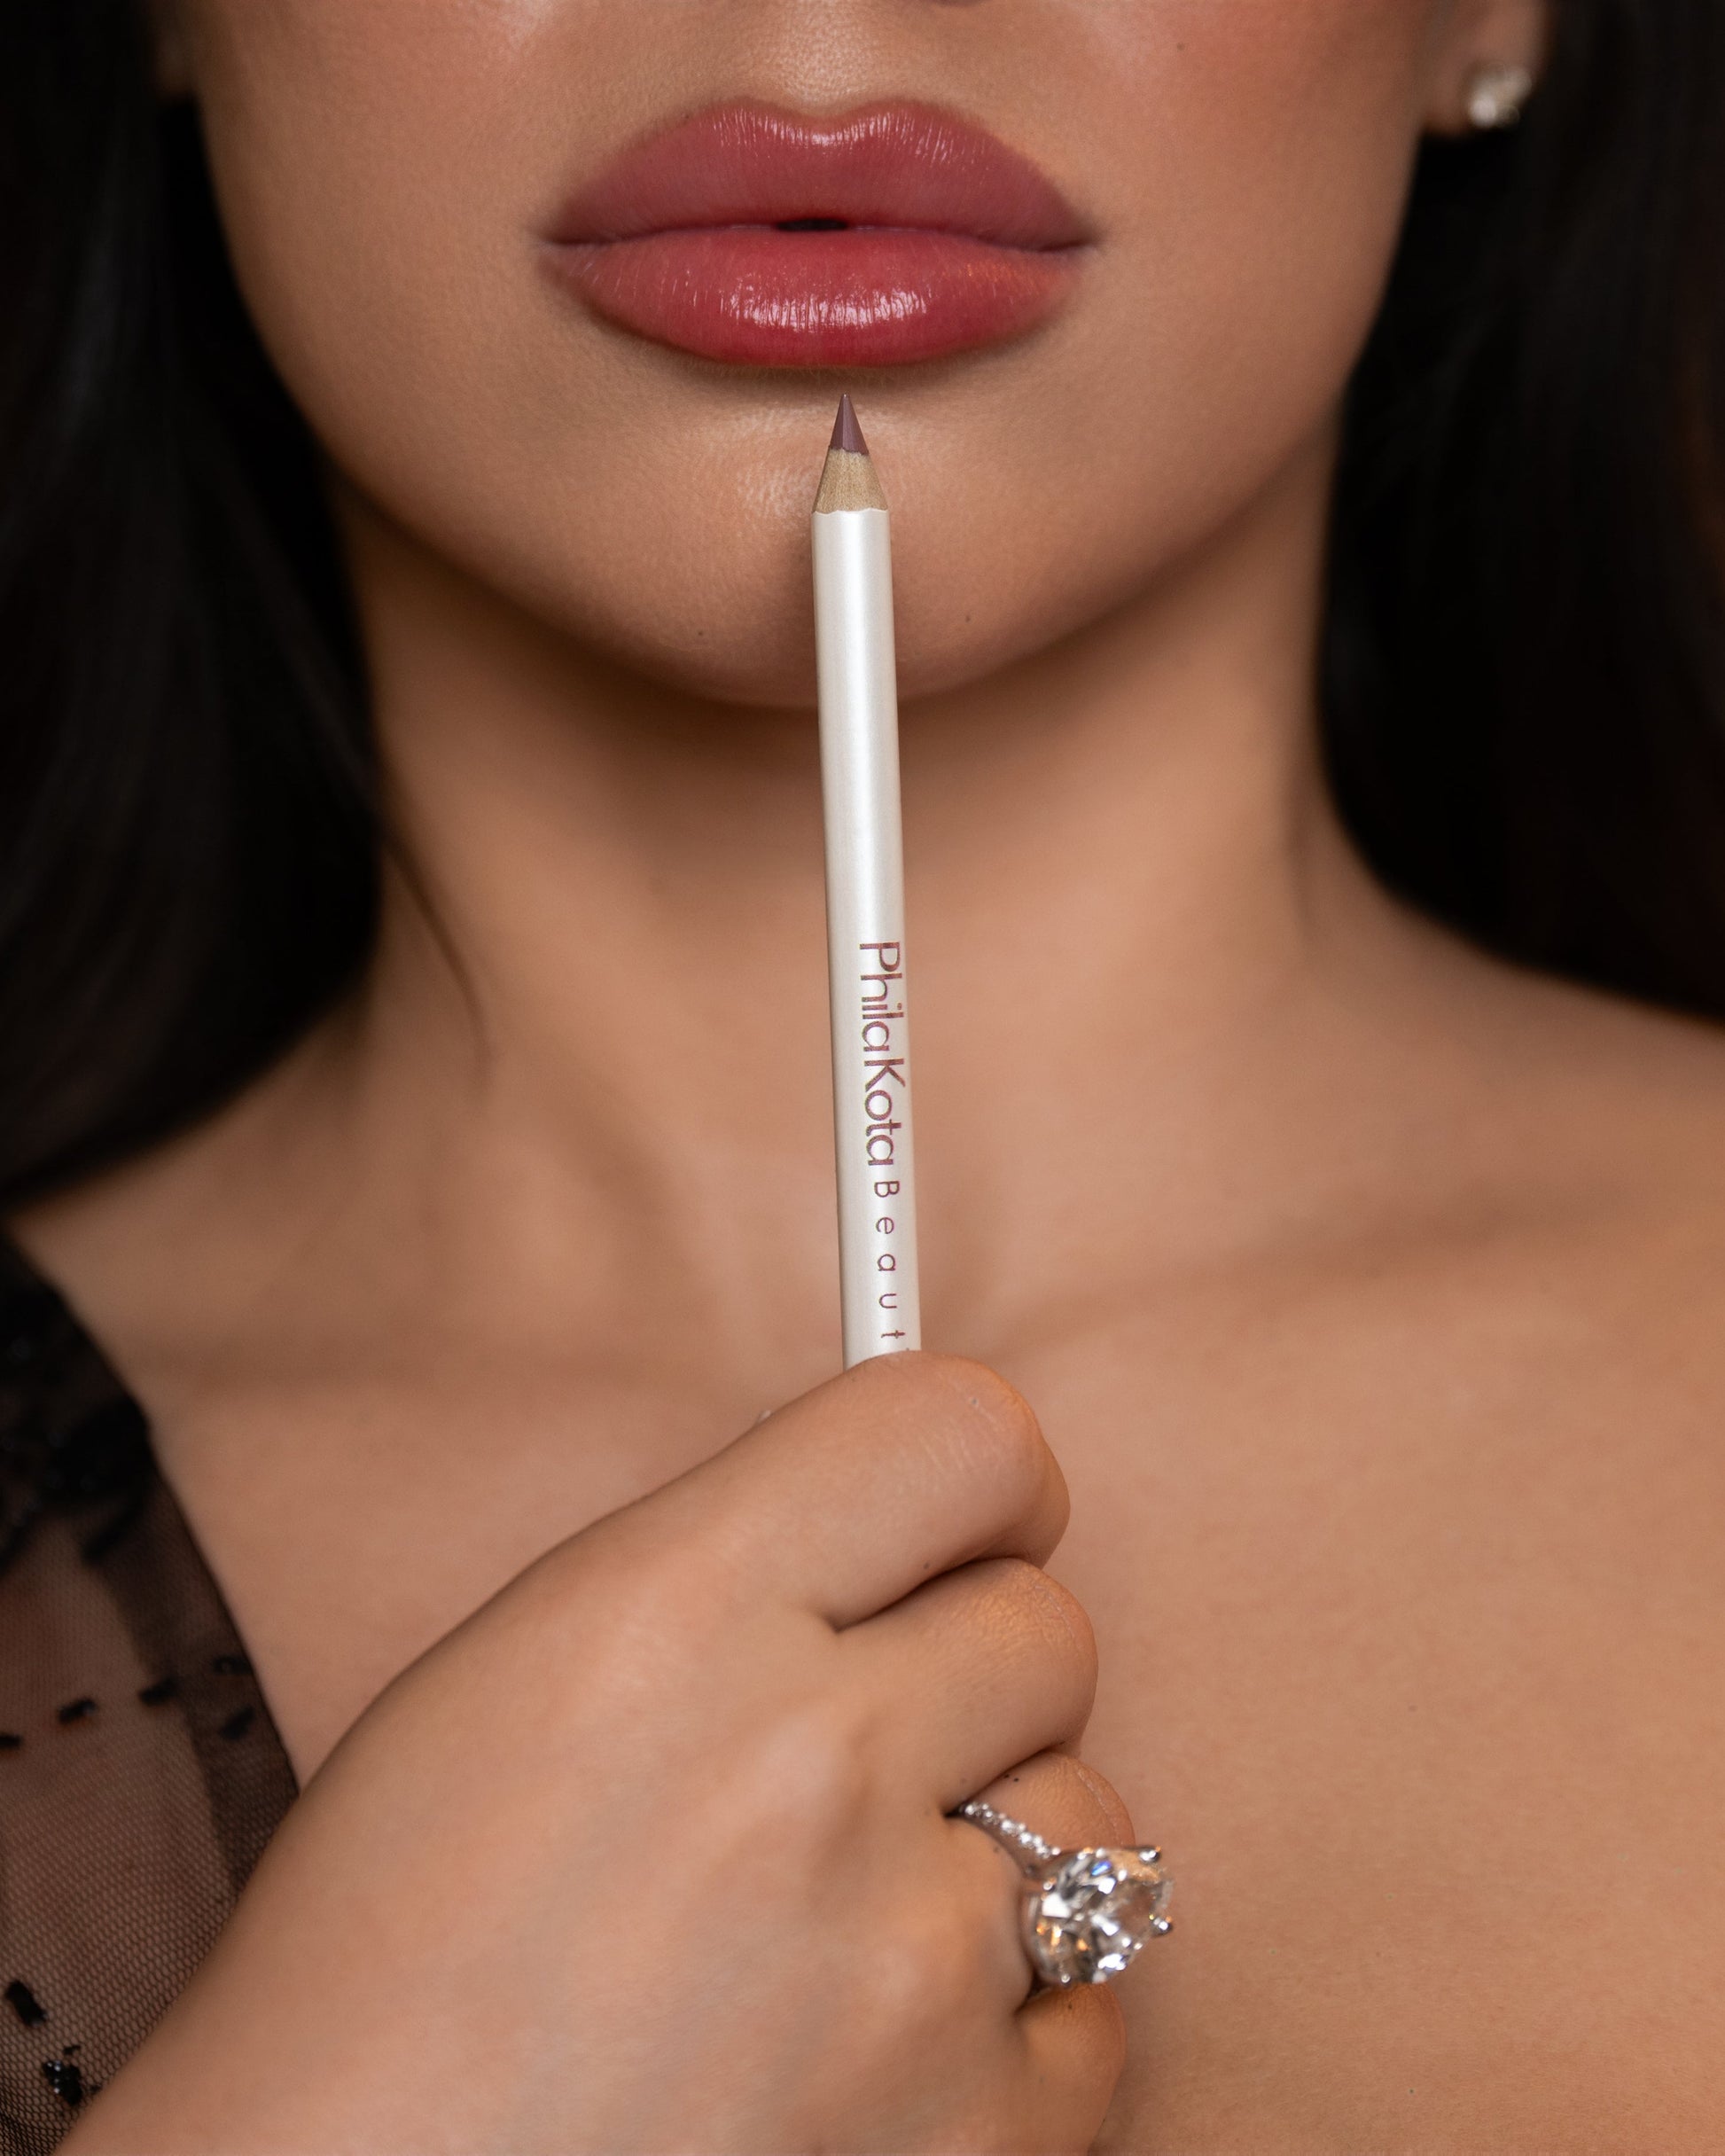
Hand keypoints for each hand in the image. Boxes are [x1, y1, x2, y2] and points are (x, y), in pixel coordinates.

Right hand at [63, 1354, 1130, 2154]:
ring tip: (836, 1931)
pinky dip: (1002, 2031)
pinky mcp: (977, 2140)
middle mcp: (810, 1766)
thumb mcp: (515, 1677)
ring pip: (1091, 1821)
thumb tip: (901, 1529)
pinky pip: (1094, 2015)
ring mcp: (907, 1969)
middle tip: (857, 1761)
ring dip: (991, 1860)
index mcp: (675, 1612)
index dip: (982, 1485)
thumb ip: (733, 1571)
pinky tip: (867, 2054)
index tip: (962, 1533)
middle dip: (970, 1683)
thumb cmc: (382, 1964)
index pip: (965, 1438)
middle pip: (1046, 1630)